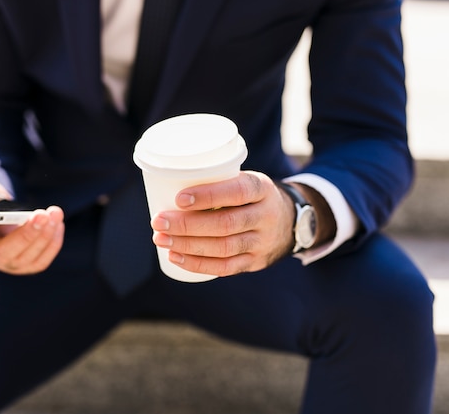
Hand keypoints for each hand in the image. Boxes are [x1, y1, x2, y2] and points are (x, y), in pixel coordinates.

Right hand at [0, 175, 64, 274]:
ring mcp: (6, 262)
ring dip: (44, 236)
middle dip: (25, 234)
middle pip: (2, 253)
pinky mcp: (25, 265)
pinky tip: (58, 224)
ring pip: (25, 259)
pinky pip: (40, 261)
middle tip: (41, 215)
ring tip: (55, 213)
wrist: (1, 210)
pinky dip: (52, 243)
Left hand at [150, 171, 294, 276]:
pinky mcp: (255, 262)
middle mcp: (265, 216)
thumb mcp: (245, 180)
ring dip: (187, 245)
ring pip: (223, 248)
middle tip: (158, 221)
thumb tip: (166, 185)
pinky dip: (197, 264)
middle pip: (225, 224)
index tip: (178, 199)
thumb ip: (218, 183)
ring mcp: (262, 242)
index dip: (208, 196)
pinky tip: (175, 257)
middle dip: (187, 225)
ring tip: (160, 239)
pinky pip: (225, 267)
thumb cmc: (251, 196)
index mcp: (262, 189)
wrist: (290, 222)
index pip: (237, 192)